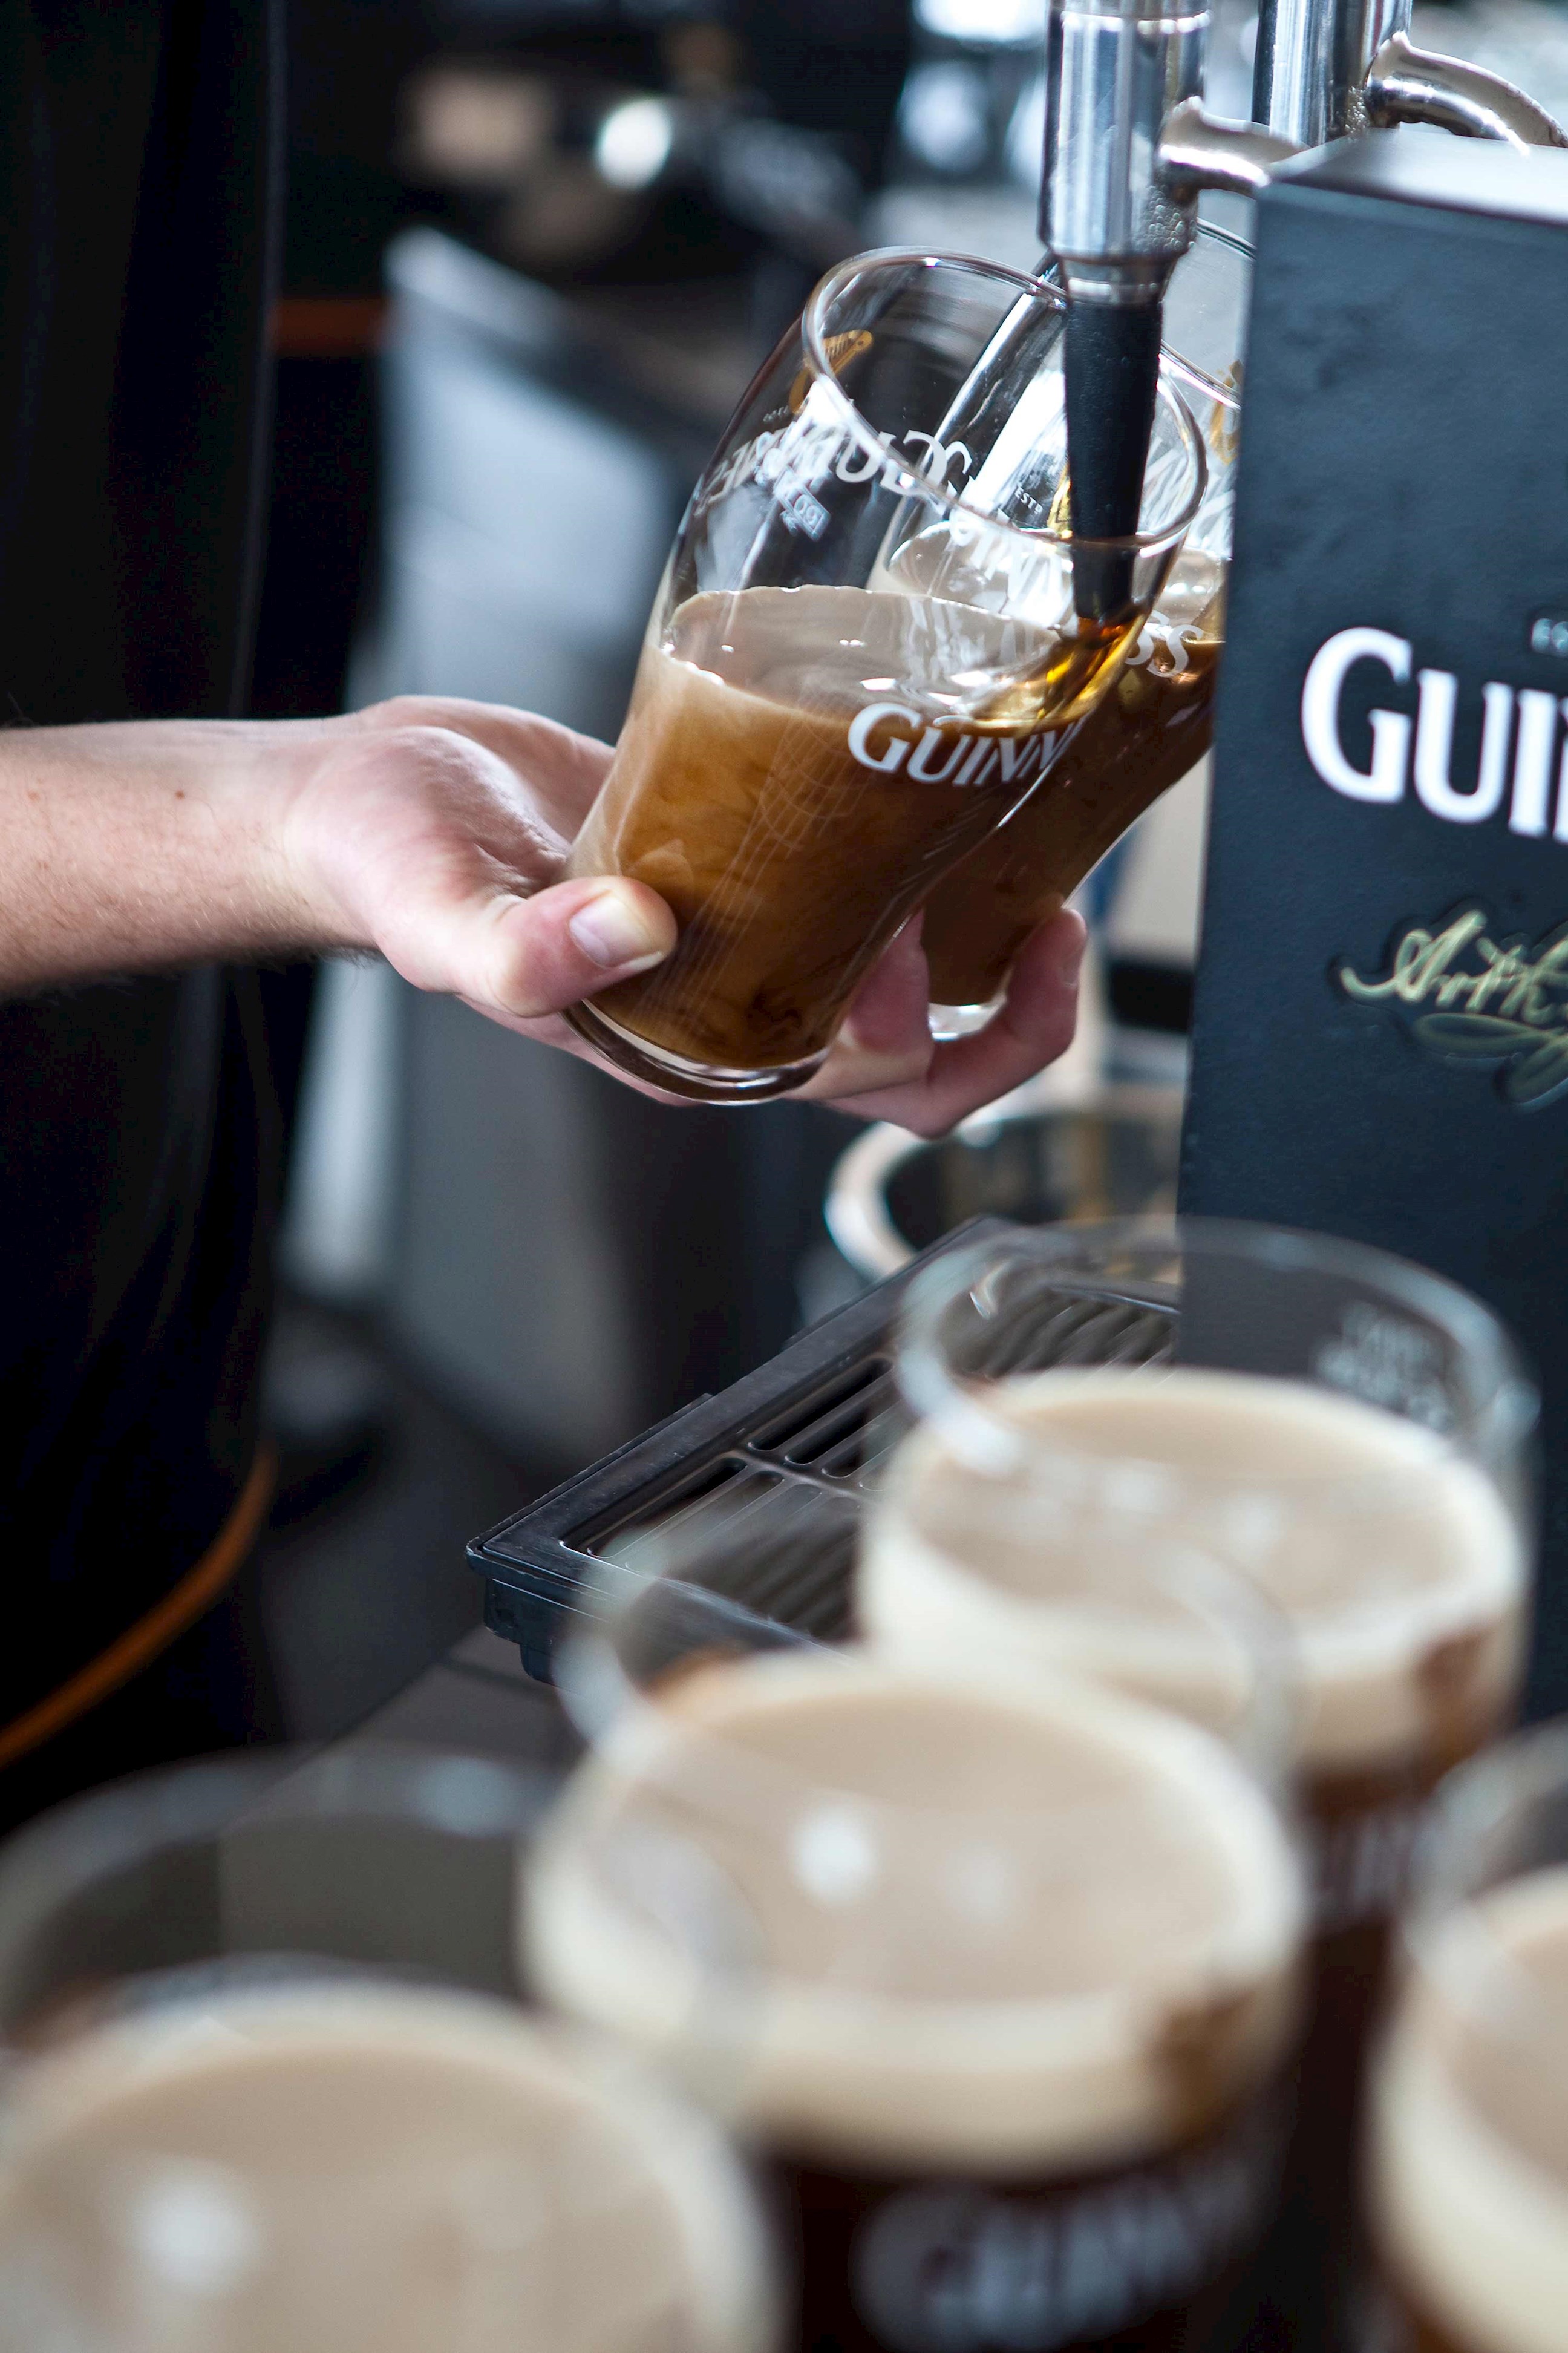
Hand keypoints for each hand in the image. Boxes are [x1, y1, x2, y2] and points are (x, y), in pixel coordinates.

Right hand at [286, 695, 1085, 1137]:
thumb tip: (635, 936)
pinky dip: (911, 847)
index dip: (954, 1039)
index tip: (986, 950)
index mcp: (694, 1051)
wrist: (367, 802)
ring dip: (976, 920)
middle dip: (1004, 996)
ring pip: (904, 959)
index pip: (875, 1093)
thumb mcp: (436, 916)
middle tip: (1043, 903)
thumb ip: (521, 955)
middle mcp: (739, 1004)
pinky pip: (857, 873)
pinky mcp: (742, 856)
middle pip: (923, 1046)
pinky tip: (928, 778)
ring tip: (1012, 833)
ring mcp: (748, 933)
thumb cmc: (391, 871)